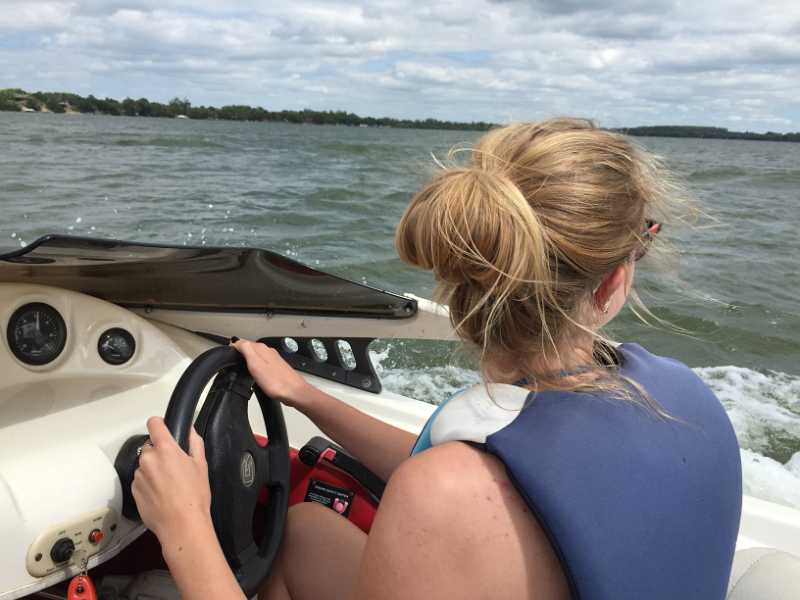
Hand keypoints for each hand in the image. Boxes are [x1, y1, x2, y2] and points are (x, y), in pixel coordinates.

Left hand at [132, 417, 212, 542]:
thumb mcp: (201, 465)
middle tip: (174, 467)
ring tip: (168, 485)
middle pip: (150, 447)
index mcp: (165, 449)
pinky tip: (161, 495)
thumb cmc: (194, 495)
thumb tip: (190, 431)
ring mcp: (138, 475)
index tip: (163, 429)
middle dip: (159, 453)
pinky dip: (148, 484)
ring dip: (153, 470)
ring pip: (145, 465)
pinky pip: (140, 480)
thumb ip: (195, 443)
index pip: (154, 423)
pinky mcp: (133, 490)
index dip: (159, 424)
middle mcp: (147, 459)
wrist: (181, 524)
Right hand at [231, 339, 312, 407]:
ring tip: (242, 367)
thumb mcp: (255, 364)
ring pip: (257, 356)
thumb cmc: (276, 382)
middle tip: (233, 361)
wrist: (294, 392)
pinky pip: (262, 364)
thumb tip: (236, 341)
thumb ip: (246, 350)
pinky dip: (256, 367)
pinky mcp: (276, 369)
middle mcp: (269, 352)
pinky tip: (255, 374)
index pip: (243, 342)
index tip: (229, 355)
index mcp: (262, 349)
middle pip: (250, 348)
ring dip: (249, 360)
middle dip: (241, 353)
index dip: (234, 348)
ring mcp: (273, 360)